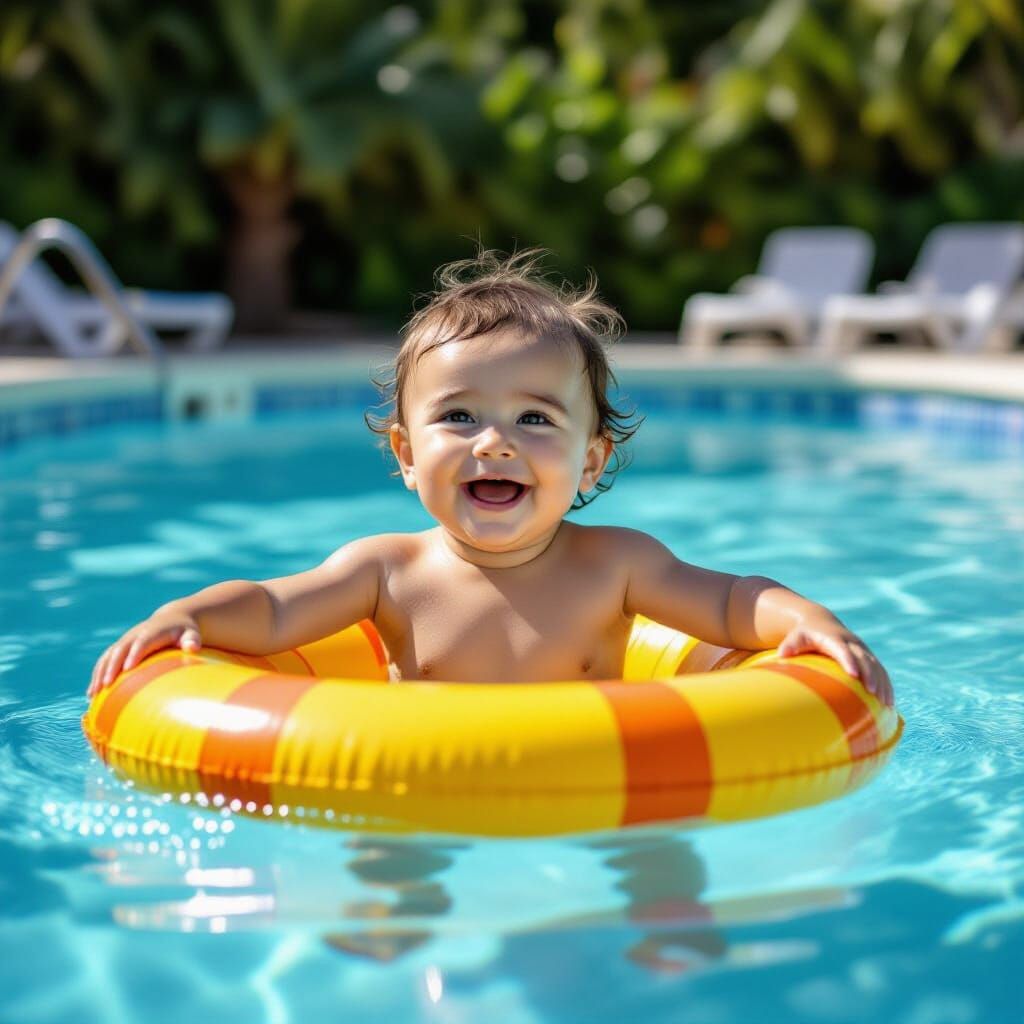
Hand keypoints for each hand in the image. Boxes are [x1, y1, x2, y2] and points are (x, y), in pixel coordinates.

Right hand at [88, 610, 201, 697]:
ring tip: (92, 694)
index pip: (142, 642)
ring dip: (98, 674)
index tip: (128, 669)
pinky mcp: (119, 648)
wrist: (172, 619)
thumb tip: (193, 647)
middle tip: (106, 686)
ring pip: (108, 657)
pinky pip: (104, 662)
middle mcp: (135, 635)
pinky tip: (91, 694)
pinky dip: (97, 676)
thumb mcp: (191, 633)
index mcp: (152, 632)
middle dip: (112, 667)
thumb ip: (192, 639)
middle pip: (120, 650)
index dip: (134, 654)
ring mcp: (125, 641)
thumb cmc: (185, 632)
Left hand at [777, 617, 893, 706]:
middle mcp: (852, 643)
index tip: (854, 674)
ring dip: (882, 683)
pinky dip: (886, 685)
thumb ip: (791, 645)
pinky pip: (880, 671)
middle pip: (864, 659)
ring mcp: (862, 650)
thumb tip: (782, 655)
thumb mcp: (796, 637)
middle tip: (873, 693)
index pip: (843, 650)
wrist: (820, 623)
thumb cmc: (805, 634)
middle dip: (871, 675)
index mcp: (835, 639)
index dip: (849, 661)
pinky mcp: (867, 657)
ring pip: (876, 666)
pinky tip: (888, 703)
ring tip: (886, 703)